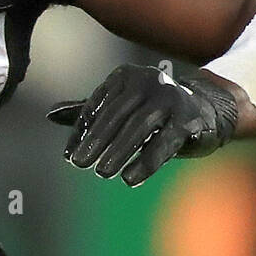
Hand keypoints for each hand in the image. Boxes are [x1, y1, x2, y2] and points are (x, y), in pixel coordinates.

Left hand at [47, 63, 238, 186]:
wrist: (205, 111)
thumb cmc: (152, 111)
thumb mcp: (120, 106)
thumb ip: (89, 111)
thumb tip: (51, 115)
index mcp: (127, 76)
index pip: (98, 104)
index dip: (81, 130)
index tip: (68, 155)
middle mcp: (149, 81)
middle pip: (117, 114)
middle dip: (96, 141)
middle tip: (79, 164)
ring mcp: (171, 99)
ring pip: (139, 127)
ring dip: (118, 151)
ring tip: (101, 172)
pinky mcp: (189, 120)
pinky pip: (164, 143)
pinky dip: (145, 162)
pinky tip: (130, 178)